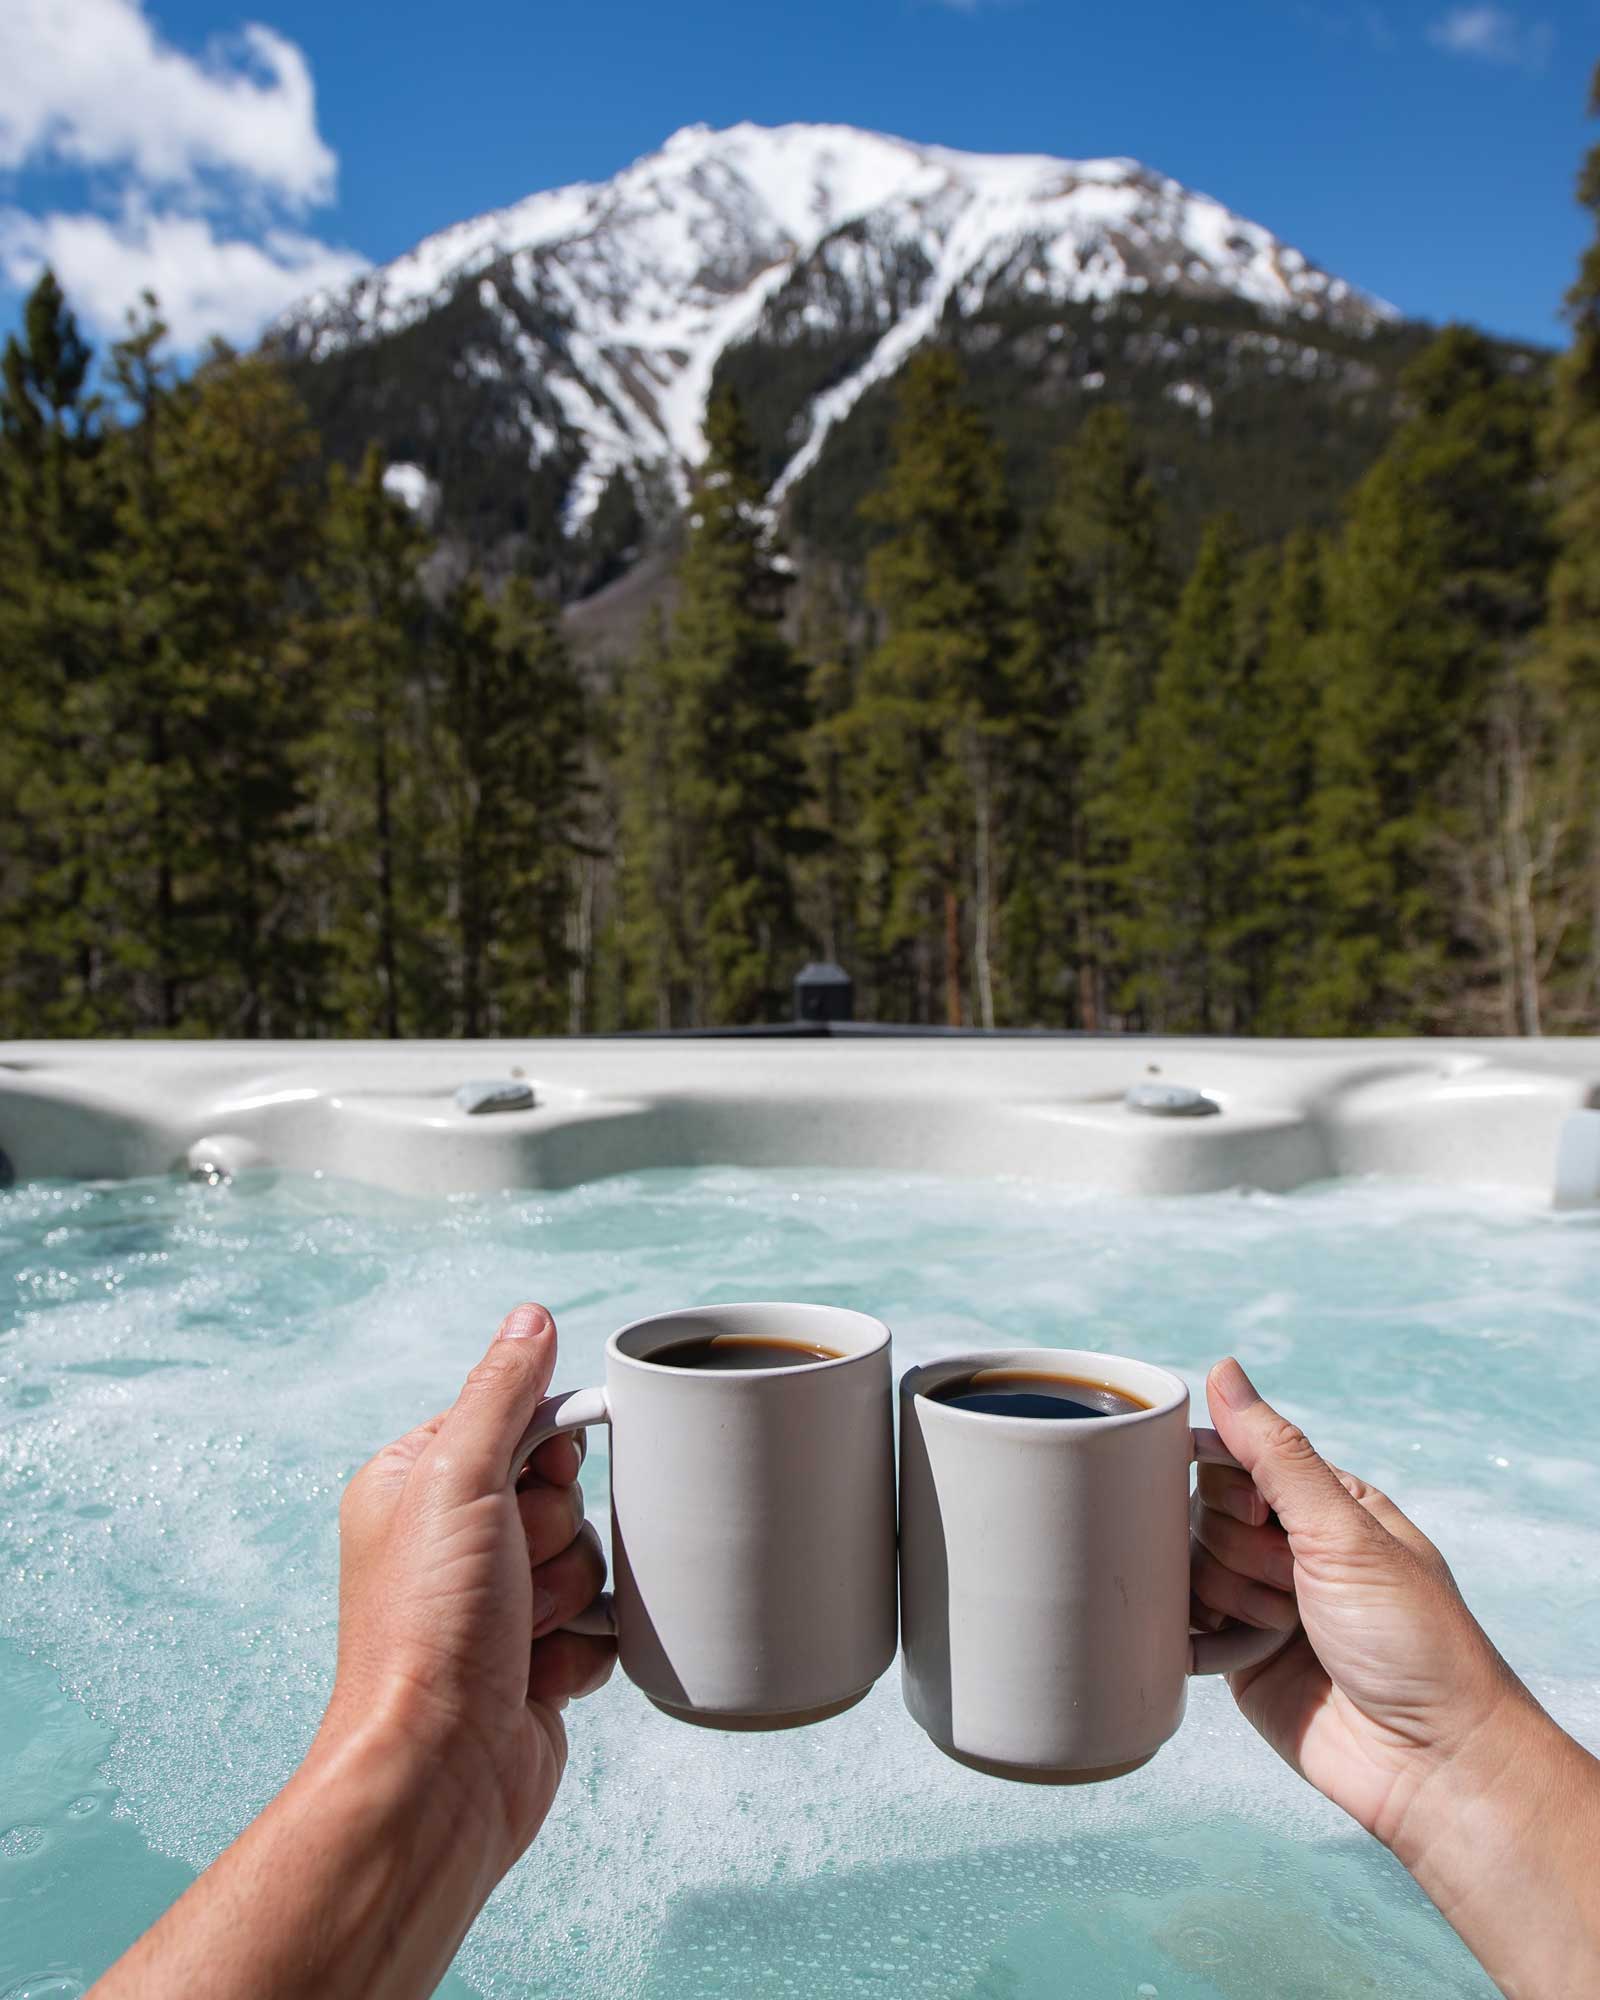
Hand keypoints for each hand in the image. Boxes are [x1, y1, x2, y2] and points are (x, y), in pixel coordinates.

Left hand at [324, 1301, 614, 1866]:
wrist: (438, 1775)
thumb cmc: (429, 1631)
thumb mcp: (460, 1481)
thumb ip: (502, 1392)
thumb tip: (531, 1316)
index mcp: (415, 1484)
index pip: (516, 1421)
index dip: (545, 1451)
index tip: (533, 1483)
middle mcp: (451, 1540)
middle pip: (563, 1489)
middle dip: (556, 1532)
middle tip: (510, 1573)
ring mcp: (493, 1603)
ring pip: (590, 1554)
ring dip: (569, 1594)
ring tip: (520, 1633)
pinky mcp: (534, 1659)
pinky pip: (599, 1620)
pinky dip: (582, 1647)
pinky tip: (540, 1672)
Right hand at [1189, 1357, 1533, 1848]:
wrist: (1428, 1764)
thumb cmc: (1414, 1642)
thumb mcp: (1345, 1533)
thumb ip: (1274, 1453)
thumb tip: (1225, 1371)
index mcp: (1324, 1504)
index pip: (1235, 1457)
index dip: (1233, 1486)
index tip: (1262, 1516)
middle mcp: (1290, 1547)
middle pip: (1204, 1514)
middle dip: (1243, 1553)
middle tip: (1296, 1588)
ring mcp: (1262, 1601)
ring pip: (1191, 1568)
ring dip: (1236, 1601)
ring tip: (1290, 1633)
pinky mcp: (1238, 1657)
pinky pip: (1185, 1625)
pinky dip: (1204, 1637)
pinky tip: (1244, 1651)